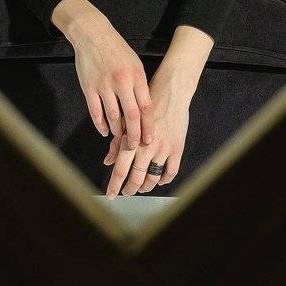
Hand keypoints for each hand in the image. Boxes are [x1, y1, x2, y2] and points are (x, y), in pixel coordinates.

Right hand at [69, 12, 154, 149]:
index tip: (149, 139)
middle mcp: (121, 82)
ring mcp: (104, 85)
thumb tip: (145, 109)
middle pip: (131, 116)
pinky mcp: (89, 87)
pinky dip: (100, 125)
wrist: (93, 34)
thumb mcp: (135, 64)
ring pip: (113, 117)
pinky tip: (105, 131)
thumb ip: (140, 86)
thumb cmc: (117, 50)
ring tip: (120, 139)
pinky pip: (95, 112)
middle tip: (134, 147)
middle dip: (134, 136)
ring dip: (117, 131)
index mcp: (136, 76)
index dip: (148, 126)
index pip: (146, 107)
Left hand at [103, 64, 192, 197]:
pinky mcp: (177, 147)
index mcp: (132, 140)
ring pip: (153, 177)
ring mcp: (163, 148)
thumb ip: (118, 143)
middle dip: (130, 189)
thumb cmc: (147, 102)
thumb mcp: (128, 121)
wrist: (171, 90)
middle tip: (127, 193)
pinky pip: (171, 171)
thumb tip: (107, 161)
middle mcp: (147, 147)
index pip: (120, 170)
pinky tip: (160, 180)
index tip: (111, 195)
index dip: (115, 185)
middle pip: (137, 177)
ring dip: (146, 186)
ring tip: (142, 188)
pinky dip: (165, 179)